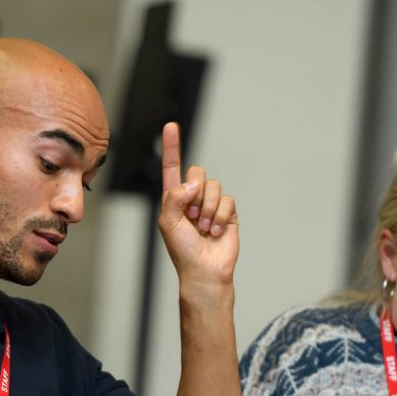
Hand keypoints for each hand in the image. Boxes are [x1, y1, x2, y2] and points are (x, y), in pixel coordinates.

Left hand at [158, 122, 238, 286]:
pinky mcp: (228, 212)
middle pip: (198, 172)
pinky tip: (215, 231)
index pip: (172, 167)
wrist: (205, 270)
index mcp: (174, 197)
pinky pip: (227, 200)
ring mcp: (211, 204)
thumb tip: (195, 183)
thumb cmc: (183, 250)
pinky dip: (220, 216)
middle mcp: (193, 197)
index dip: (171, 146)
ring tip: (203, 228)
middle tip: (192, 217)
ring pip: (214, 186)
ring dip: (208, 209)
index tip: (171, 125)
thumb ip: (175, 197)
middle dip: (195, 194)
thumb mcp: (169, 222)